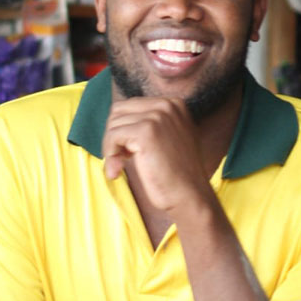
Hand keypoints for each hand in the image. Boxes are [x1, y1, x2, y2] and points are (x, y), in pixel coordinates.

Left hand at [102, 97, 213, 213]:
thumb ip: (150, 125)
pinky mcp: (146, 131)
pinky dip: (110, 155)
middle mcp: (167, 105)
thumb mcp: (169, 138)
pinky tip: (117, 171)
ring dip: (110, 148)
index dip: (122, 129)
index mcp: (174, 104)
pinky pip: (113, 136)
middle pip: (119, 111)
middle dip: (113, 136)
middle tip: (120, 159)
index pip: (130, 106)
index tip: (126, 152)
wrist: (190, 195)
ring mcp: (158, 116)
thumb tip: (115, 121)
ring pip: (113, 124)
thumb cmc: (176, 174)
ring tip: (119, 167)